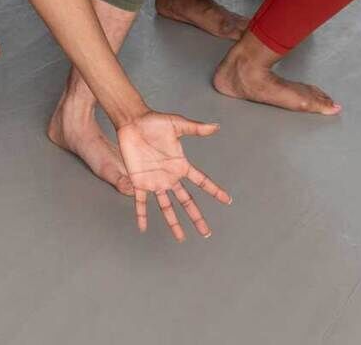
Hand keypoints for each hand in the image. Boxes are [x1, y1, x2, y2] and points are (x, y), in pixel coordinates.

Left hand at [116, 111, 231, 241]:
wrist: (133, 122)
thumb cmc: (155, 122)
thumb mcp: (177, 124)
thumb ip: (196, 128)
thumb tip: (216, 126)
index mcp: (181, 165)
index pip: (202, 181)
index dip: (214, 191)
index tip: (227, 200)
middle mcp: (170, 177)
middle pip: (187, 201)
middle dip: (196, 217)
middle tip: (206, 233)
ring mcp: (155, 181)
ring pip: (167, 207)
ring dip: (173, 223)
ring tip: (181, 237)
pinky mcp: (139, 182)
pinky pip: (141, 202)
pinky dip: (141, 215)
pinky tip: (143, 228)